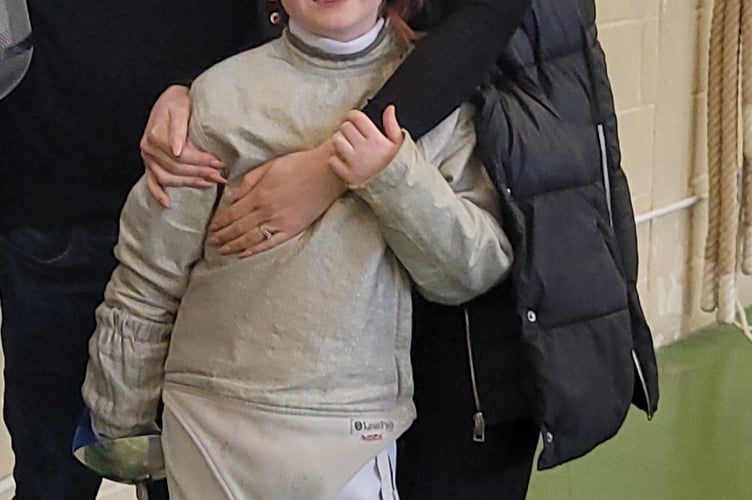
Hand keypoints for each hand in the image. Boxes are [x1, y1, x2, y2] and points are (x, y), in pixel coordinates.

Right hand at [140, 85, 225, 206]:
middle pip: (176, 168)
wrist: (171, 99)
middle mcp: (149, 149)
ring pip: (168, 178)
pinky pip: (151, 182)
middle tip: (220, 175)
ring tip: (209, 183)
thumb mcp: (180, 107)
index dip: (201, 161)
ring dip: (189, 183)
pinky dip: (158, 193)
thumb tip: (177, 150)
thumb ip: (178, 128)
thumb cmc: (177, 101)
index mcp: (156, 136)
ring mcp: (148, 158)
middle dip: (200, 172)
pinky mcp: (150, 163)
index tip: (220, 162)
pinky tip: (168, 203)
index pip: (181, 156)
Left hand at [208, 141, 345, 256]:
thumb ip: (249, 182)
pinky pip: (270, 243)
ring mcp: (279, 222)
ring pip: (250, 238)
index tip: (212, 227)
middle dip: (223, 236)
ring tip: (222, 250)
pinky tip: (244, 254)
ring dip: (234, 245)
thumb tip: (233, 198)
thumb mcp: (269, 166)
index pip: (233, 212)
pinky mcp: (292, 229)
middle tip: (211, 242)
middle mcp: (266, 211)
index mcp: (259, 194)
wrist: (325, 173)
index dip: (220, 222)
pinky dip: (255, 250)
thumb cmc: (298, 165)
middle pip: (238, 228)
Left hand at [329, 105, 402, 187]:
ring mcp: (355, 163)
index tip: (357, 122)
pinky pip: (333, 160)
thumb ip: (392, 125)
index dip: (354, 117)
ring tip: (348, 147)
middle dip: (347, 129)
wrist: (395, 189)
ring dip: (340, 142)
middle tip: (353, 136)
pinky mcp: (348, 175)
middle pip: (344, 127)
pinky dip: (336, 159)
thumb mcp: (398, 143)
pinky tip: (345, 160)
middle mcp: (364, 150)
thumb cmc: (396, 164)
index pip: (356, 117)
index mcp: (376, 140)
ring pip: (336, 141)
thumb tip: (389, 108)